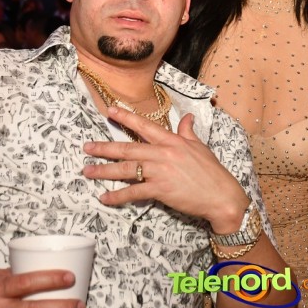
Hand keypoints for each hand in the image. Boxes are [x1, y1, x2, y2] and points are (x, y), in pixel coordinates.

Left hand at [82, 108, 248, 232]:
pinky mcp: (160, 190)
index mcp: (172, 140)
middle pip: (128, 148)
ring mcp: (160, 171)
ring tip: (87, 171)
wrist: (221, 196)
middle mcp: (163, 153)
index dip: (126, 118)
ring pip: (126, 168)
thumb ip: (188, 132)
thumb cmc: (212, 172)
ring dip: (104, 170)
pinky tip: (105, 197)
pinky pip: (133, 192)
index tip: (109, 110)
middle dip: (104, 147)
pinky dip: (118, 196)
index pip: (144, 125)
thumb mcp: (200, 147)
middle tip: (86, 147)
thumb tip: (188, 117)